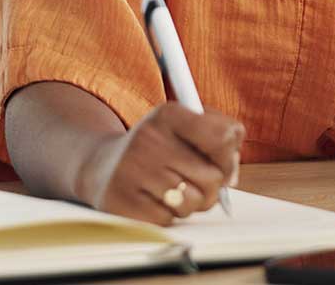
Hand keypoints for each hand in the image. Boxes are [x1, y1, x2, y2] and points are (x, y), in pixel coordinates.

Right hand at [73, 102, 242, 224]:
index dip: (230, 157)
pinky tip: (155, 200)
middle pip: (213, 177)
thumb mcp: (181, 125)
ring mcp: (134, 172)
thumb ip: (218, 134)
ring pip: (194, 202)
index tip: (224, 163)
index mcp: (168, 114)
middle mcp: (149, 139)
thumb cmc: (155, 147)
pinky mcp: (124, 203)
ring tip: (174, 190)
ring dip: (191, 203)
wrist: (101, 165)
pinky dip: (169, 216)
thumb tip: (232, 173)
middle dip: (212, 186)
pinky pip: (170, 220)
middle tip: (196, 180)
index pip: (222, 137)